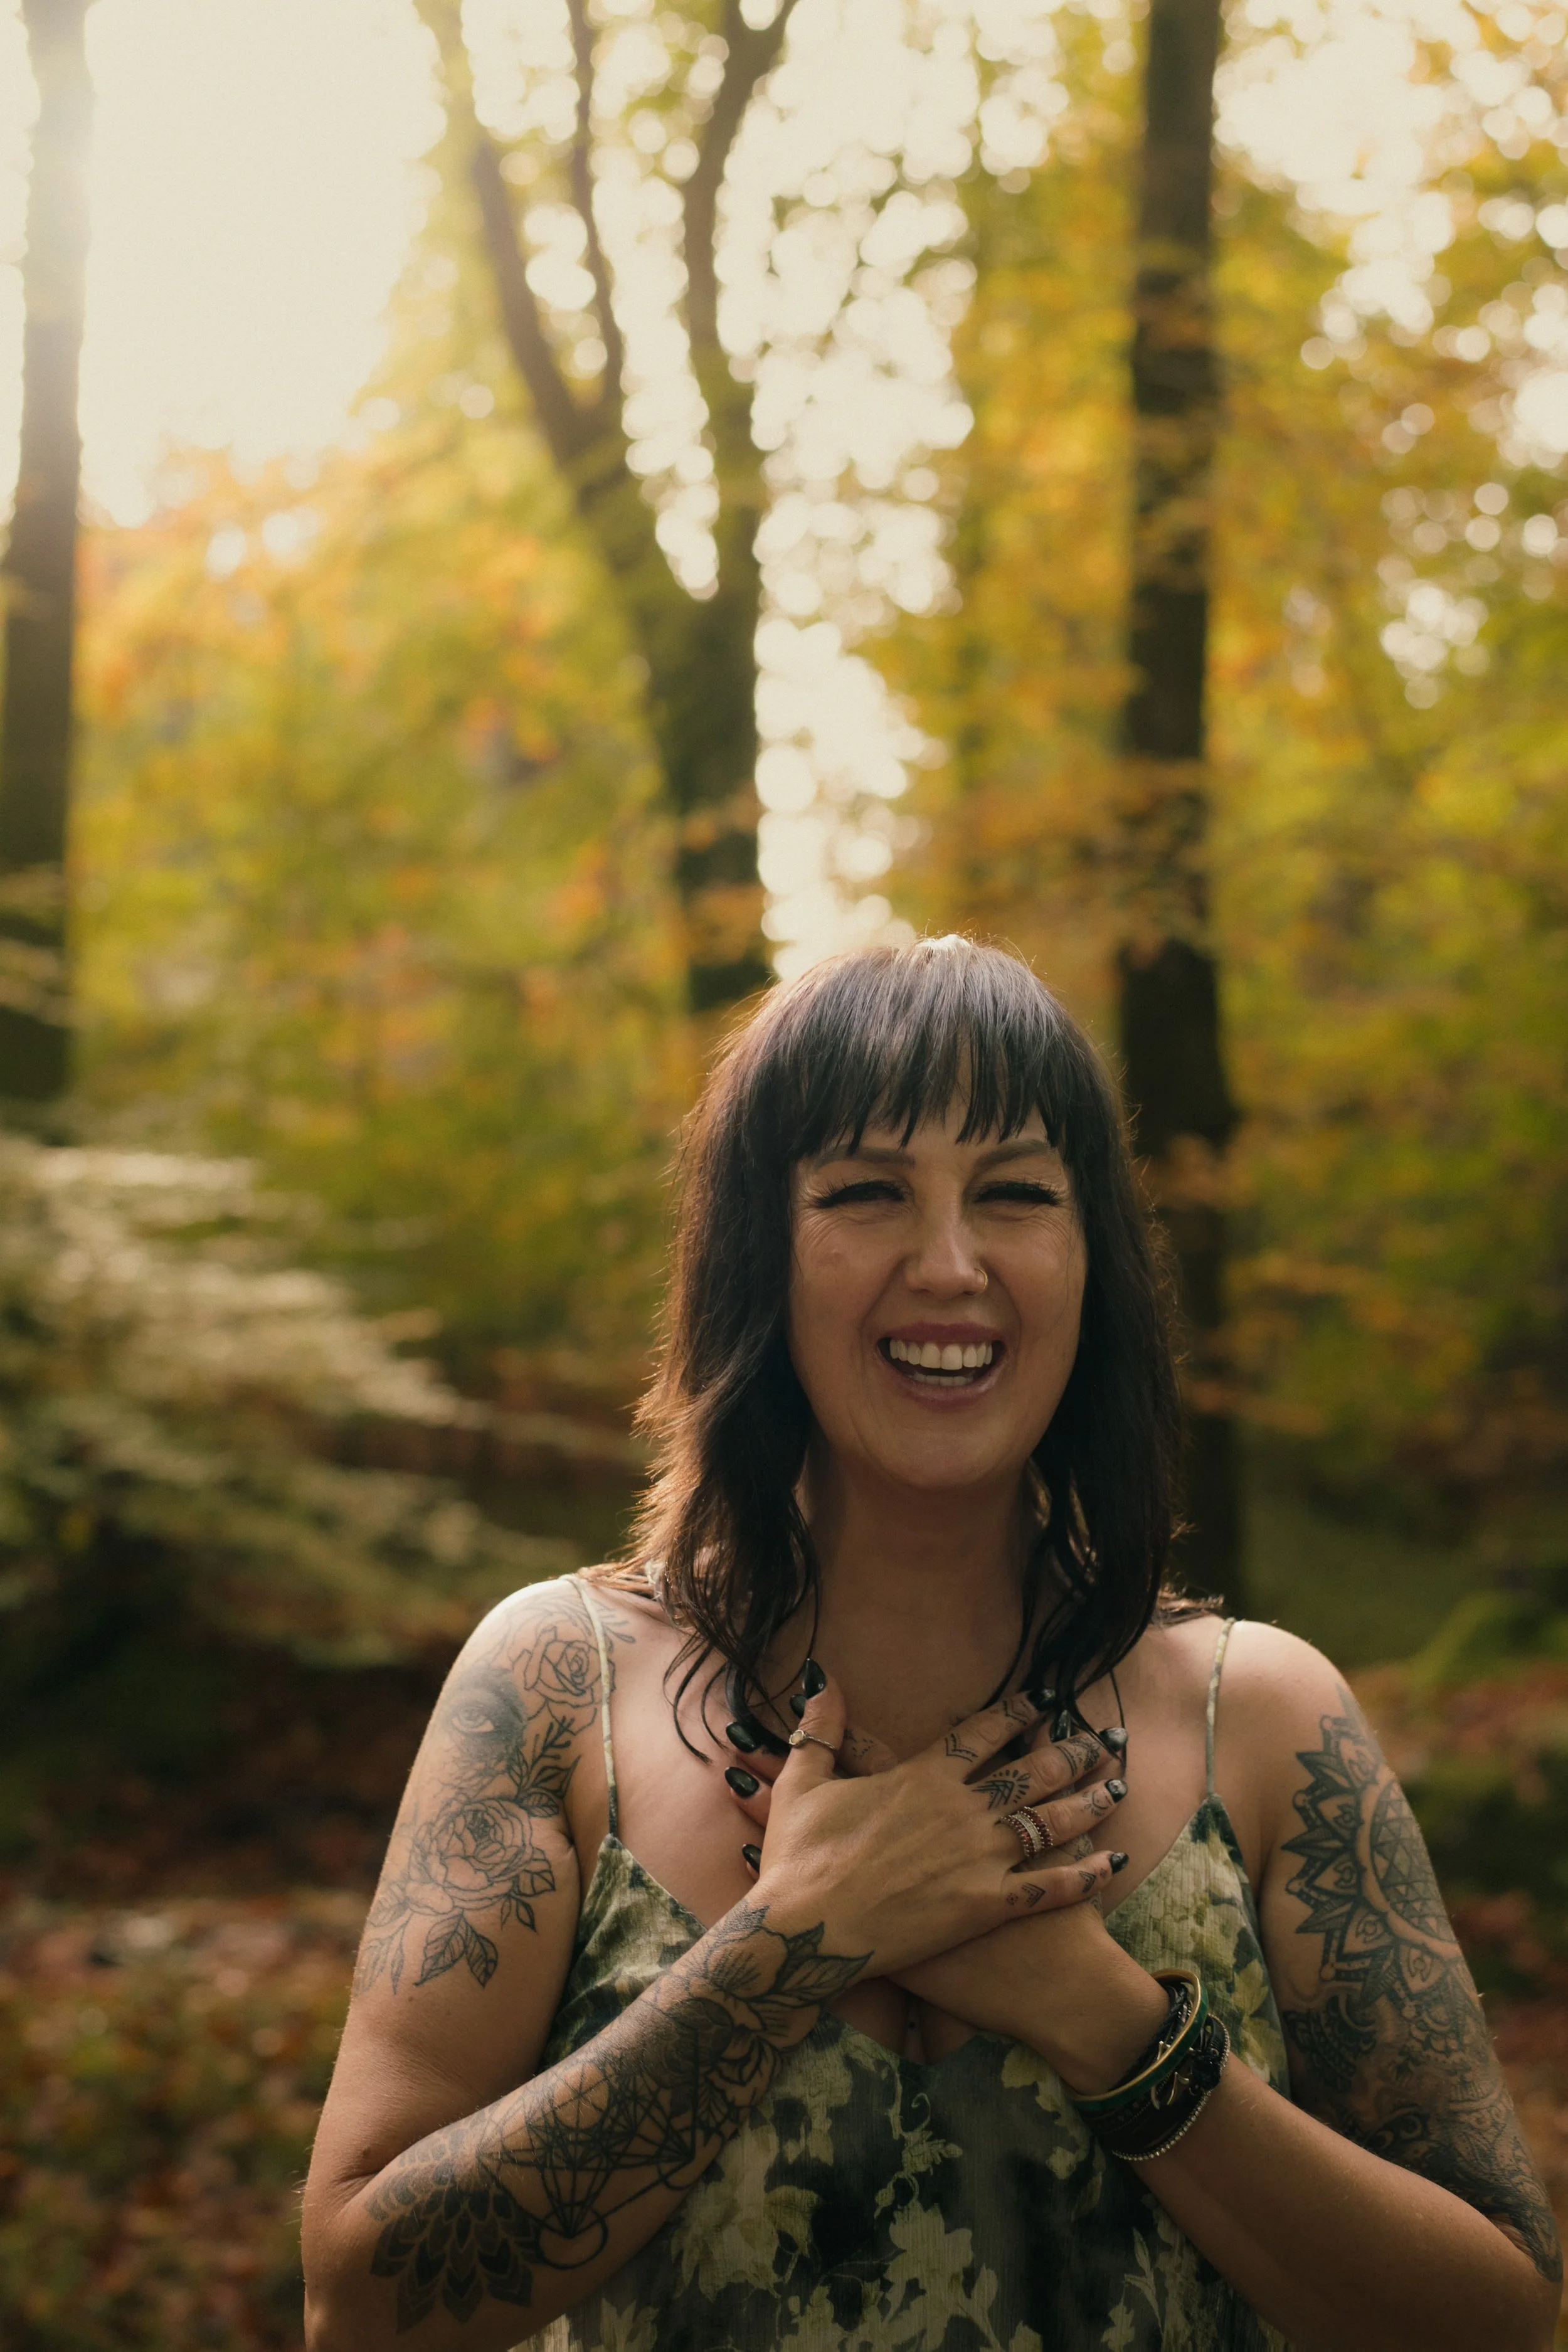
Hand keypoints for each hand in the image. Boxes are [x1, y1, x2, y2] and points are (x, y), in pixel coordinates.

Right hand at [736, 1672, 1123, 1980]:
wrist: (806, 1933)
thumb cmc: (798, 1859)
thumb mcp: (803, 1782)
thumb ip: (822, 1728)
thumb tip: (823, 1677)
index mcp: (922, 1775)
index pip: (982, 1733)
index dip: (1017, 1713)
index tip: (1045, 1701)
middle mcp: (960, 1809)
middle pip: (1032, 1771)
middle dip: (1071, 1752)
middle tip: (1103, 1740)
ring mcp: (979, 1858)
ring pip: (1050, 1821)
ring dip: (1089, 1801)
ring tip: (1118, 1787)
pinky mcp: (986, 1907)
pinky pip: (1050, 1886)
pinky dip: (1085, 1873)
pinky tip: (1112, 1863)